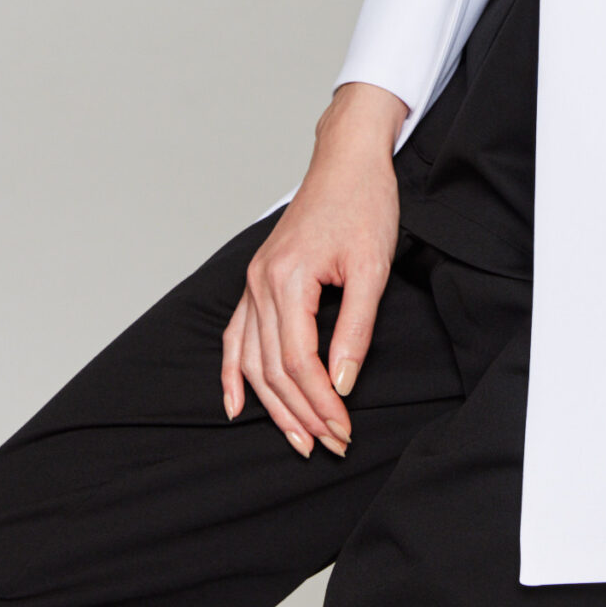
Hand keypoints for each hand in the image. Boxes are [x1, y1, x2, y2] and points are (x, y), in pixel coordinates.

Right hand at [220, 81, 407, 459]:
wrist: (348, 160)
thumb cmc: (364, 203)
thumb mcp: (373, 266)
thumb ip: (356, 328)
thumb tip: (342, 383)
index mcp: (287, 278)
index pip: (298, 361)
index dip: (321, 402)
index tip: (344, 430)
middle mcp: (261, 282)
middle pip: (272, 368)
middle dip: (301, 413)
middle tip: (330, 445)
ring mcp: (254, 281)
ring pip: (252, 359)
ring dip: (272, 405)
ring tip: (298, 439)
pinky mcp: (258, 279)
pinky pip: (236, 335)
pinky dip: (232, 373)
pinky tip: (234, 404)